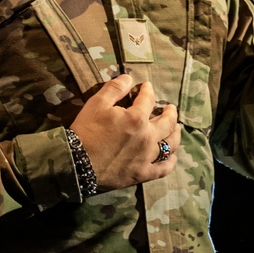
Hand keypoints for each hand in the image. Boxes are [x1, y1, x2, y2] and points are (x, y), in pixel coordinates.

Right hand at [70, 74, 180, 190]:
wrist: (76, 164)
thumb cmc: (86, 130)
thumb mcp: (97, 103)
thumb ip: (115, 88)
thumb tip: (129, 78)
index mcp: (136, 118)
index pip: (148, 100)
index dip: (148, 91)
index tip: (147, 87)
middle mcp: (146, 137)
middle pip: (167, 123)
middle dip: (170, 112)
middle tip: (170, 108)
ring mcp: (146, 157)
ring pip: (170, 145)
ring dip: (175, 134)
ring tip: (177, 128)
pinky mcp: (141, 174)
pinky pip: (162, 169)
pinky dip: (170, 162)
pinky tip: (173, 157)